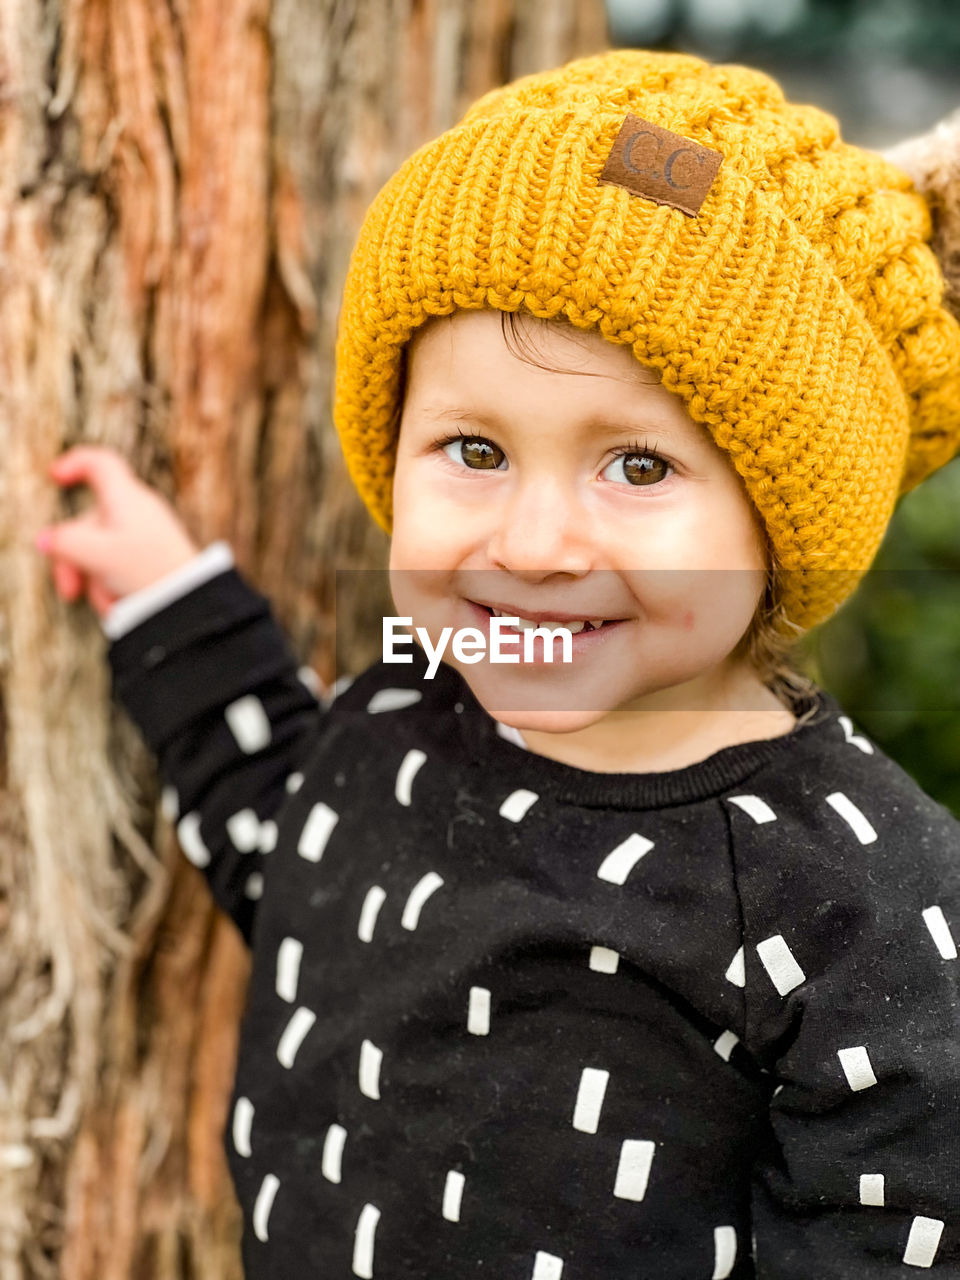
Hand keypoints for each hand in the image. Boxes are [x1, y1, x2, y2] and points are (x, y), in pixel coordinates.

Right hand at [36, 445, 202, 618]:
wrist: (191, 600)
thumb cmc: (148, 571)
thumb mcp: (97, 555)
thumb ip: (65, 543)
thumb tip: (44, 539)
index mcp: (126, 497)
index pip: (100, 463)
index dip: (75, 463)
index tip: (55, 477)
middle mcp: (136, 511)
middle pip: (89, 523)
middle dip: (73, 559)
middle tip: (70, 591)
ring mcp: (145, 534)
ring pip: (101, 550)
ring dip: (96, 579)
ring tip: (110, 601)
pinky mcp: (152, 557)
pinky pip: (119, 566)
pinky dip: (113, 584)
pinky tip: (121, 604)